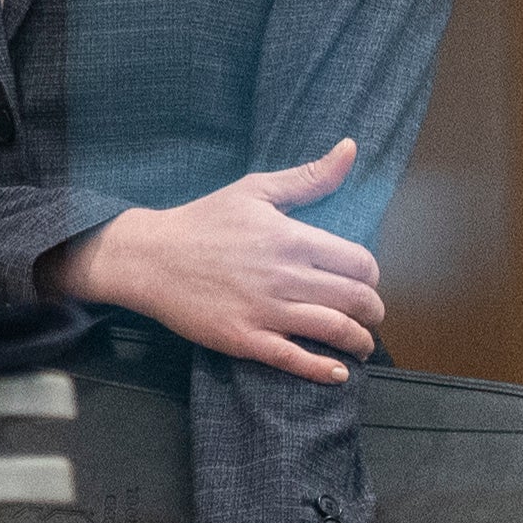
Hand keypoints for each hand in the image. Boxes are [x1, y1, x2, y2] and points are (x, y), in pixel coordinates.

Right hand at [51, 140, 386, 381]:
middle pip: (355, 299)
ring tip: (362, 345)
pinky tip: (339, 372)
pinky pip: (294, 360)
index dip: (371, 276)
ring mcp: (265, 311)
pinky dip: (324, 370)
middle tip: (371, 315)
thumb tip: (350, 149)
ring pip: (333, 331)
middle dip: (373, 312)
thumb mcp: (256, 189)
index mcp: (292, 238)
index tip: (366, 281)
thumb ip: (309, 177)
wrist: (150, 258)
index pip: (359, 262)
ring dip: (359, 342)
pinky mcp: (244, 339)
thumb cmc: (203, 221)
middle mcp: (285, 276)